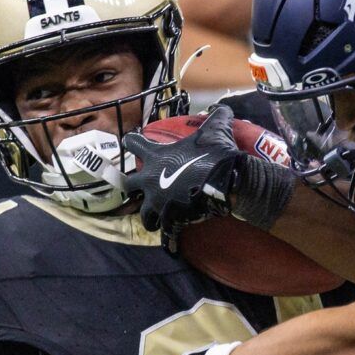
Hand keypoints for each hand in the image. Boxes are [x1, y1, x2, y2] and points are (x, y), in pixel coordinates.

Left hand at [121, 106, 244, 240]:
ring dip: (150, 216)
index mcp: (156, 157)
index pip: (134, 144)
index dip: (132, 141)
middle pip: (128, 186)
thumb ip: (216, 116)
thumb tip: (223, 107)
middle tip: (136, 187)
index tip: (129, 140)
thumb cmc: (215, 154)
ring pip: (145, 216)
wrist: (225, 181)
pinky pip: (167, 236)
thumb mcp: (215, 129)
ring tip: (157, 218)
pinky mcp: (171, 220)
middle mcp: (150, 181)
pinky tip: (171, 248)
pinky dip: (169, 242)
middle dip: (132, 187)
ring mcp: (159, 203)